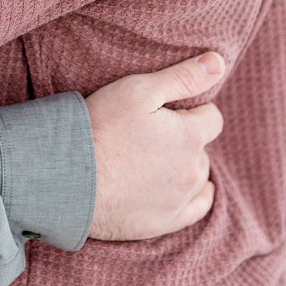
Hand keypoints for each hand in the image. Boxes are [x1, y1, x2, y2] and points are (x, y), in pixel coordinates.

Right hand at [88, 53, 225, 237]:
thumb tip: (218, 63)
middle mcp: (192, 170)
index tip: (167, 112)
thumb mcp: (139, 90)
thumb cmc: (100, 128)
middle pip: (202, 148)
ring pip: (198, 176)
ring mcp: (180, 200)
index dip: (192, 111)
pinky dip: (192, 196)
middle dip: (186, 140)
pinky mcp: (165, 222)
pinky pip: (197, 208)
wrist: (66, 179)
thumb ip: (183, 77)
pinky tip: (178, 188)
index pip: (211, 117)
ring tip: (153, 161)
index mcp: (190, 136)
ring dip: (185, 166)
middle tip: (151, 137)